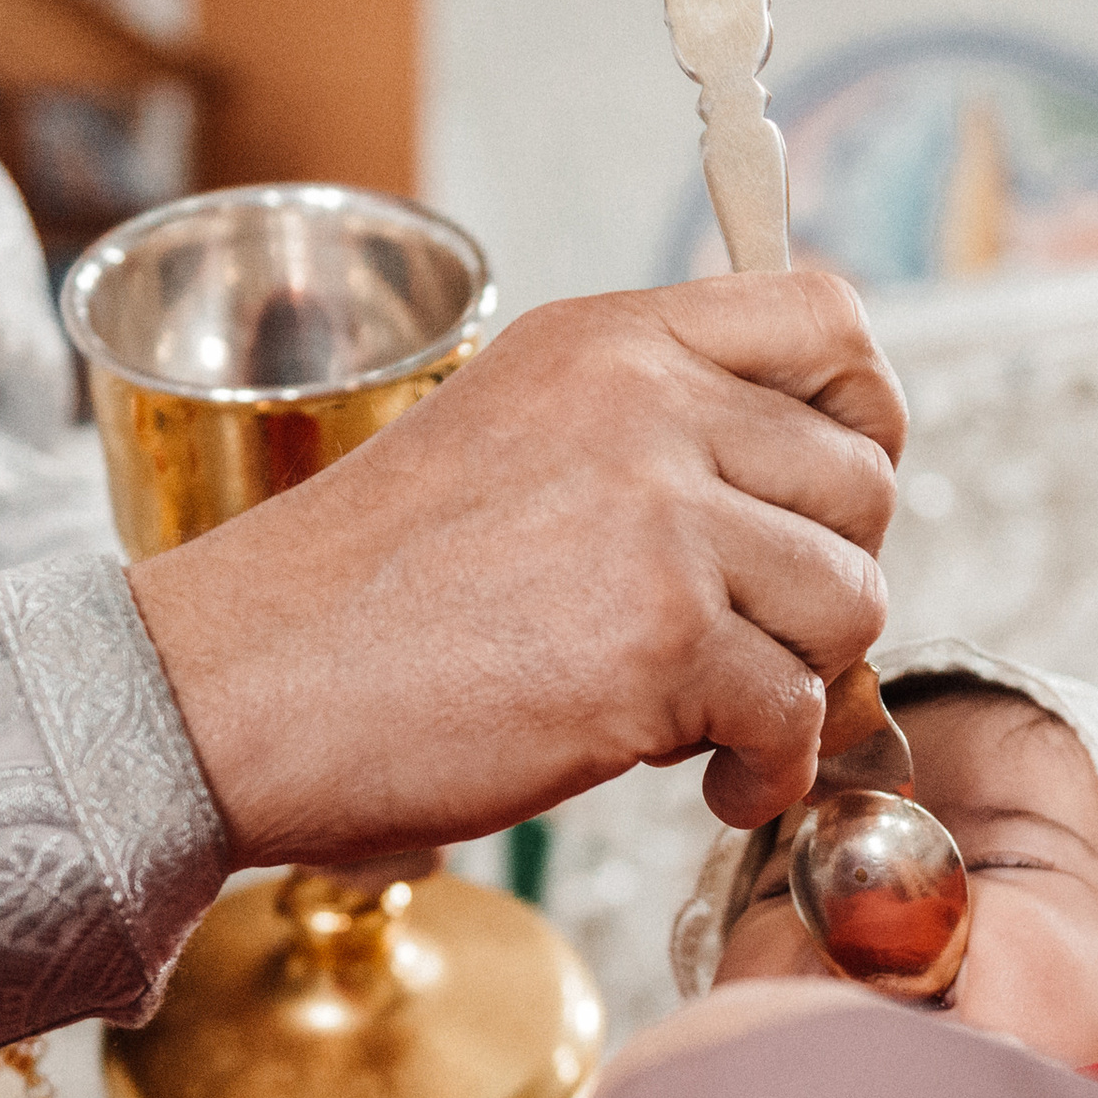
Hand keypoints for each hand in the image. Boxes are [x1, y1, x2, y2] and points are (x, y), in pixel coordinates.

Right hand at [128, 271, 904, 865]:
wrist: (234, 689)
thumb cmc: (357, 596)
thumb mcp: (508, 434)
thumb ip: (644, 431)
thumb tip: (791, 498)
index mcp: (609, 343)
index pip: (826, 319)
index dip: (863, 416)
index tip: (829, 498)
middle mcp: (647, 406)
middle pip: (861, 480)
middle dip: (824, 577)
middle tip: (751, 635)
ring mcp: (661, 519)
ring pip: (851, 599)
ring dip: (801, 677)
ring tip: (714, 717)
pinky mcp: (663, 641)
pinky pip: (801, 712)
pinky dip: (769, 769)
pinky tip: (705, 778)